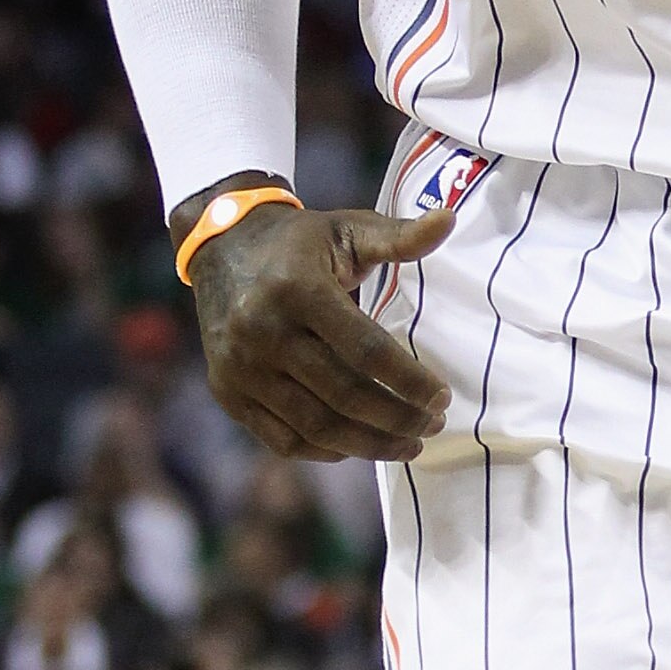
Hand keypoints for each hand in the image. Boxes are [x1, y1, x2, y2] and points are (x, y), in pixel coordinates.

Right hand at [183, 194, 456, 460]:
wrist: (220, 246)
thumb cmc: (298, 242)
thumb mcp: (347, 229)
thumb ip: (399, 236)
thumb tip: (450, 218)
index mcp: (298, 290)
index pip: (366, 351)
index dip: (409, 381)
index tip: (442, 397)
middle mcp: (262, 332)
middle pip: (344, 395)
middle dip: (397, 418)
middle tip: (431, 426)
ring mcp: (241, 368)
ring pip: (316, 426)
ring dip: (369, 444)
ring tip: (408, 444)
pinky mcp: (227, 392)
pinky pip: (282, 439)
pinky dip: (326, 450)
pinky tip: (359, 446)